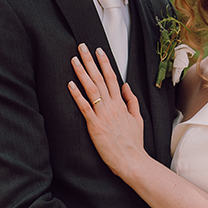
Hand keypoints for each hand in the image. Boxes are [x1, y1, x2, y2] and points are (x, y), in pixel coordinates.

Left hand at [68, 45, 145, 175]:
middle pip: (100, 78)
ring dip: (82, 73)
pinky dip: (77, 95)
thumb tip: (126, 85)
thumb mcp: (137, 119)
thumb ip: (131, 101)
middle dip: (90, 61)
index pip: (112, 77)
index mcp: (121, 103)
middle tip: (82, 47)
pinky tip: (70, 84)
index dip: (104, 62)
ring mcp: (103, 115)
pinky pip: (84, 107)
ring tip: (74, 60)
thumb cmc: (134, 143)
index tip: (98, 50)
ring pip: (91, 89)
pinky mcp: (95, 126)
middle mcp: (112, 106)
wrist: (132, 161)